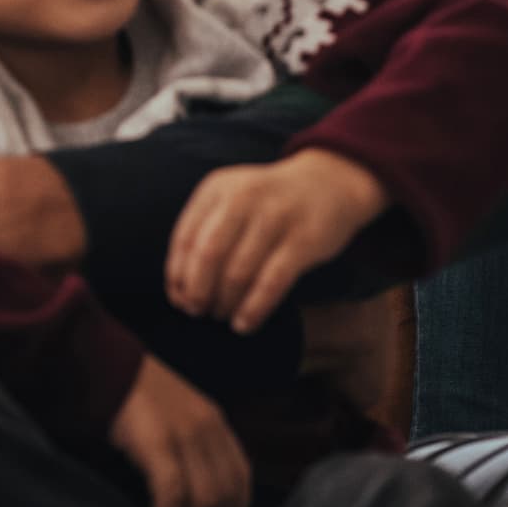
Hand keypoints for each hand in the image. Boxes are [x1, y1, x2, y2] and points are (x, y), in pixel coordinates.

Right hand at [108, 354, 250, 506]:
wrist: (104, 365)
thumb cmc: (133, 397)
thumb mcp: (176, 417)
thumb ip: (193, 447)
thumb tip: (201, 497)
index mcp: (215, 422)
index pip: (242, 477)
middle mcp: (207, 429)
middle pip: (226, 495)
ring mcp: (184, 436)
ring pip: (205, 500)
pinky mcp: (158, 444)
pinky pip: (174, 495)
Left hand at [166, 149, 391, 333]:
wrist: (329, 182)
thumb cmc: (270, 202)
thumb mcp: (232, 199)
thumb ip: (204, 233)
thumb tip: (179, 291)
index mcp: (218, 188)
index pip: (186, 238)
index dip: (177, 276)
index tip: (178, 300)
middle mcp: (244, 197)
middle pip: (208, 255)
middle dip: (198, 291)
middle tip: (198, 312)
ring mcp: (276, 217)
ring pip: (238, 272)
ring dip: (225, 303)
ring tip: (223, 316)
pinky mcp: (304, 240)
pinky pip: (271, 283)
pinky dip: (253, 309)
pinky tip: (244, 324)